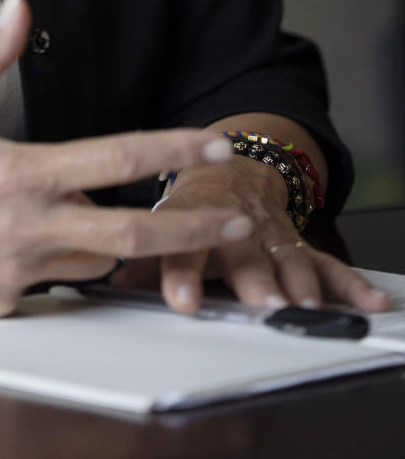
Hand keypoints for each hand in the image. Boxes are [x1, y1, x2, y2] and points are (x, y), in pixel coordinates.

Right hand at [0, 0, 252, 315]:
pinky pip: (51, 283)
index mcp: (19, 172)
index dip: (172, 149)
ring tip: (114, 216)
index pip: (116, 160)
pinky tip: (30, 238)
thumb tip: (19, 3)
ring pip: (94, 260)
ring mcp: (16, 274)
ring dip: (111, 240)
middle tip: (235, 218)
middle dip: (192, 228)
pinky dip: (57, 259)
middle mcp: (26, 228)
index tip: (215, 141)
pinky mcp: (1, 305)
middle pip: (131, 235)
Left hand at [123, 159, 389, 314]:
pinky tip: (368, 299)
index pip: (179, 243)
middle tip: (262, 300)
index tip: (182, 300)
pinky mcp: (295, 240)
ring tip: (307, 304)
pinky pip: (325, 261)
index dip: (181, 271)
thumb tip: (102, 283)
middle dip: (254, 276)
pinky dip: (349, 282)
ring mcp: (267, 230)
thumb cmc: (187, 203)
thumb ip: (137, 258)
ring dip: (298, 280)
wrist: (227, 166)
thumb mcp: (158, 220)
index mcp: (188, 216)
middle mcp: (231, 223)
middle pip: (242, 251)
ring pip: (285, 254)